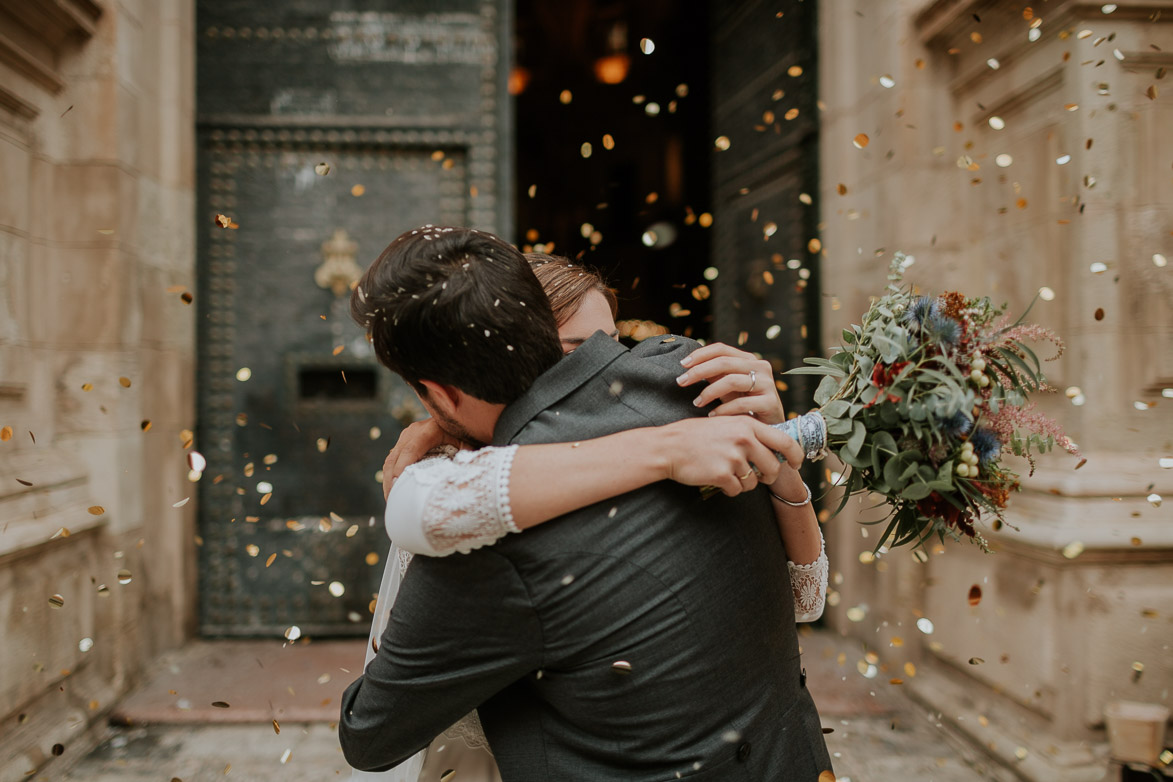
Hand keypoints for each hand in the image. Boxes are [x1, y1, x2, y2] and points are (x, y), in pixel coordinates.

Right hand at [381, 419, 463, 499]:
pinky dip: (391, 474)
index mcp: (429, 430)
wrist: (458, 419)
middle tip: (392, 500)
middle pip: (395, 457)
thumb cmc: (464, 434)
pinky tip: (394, 489)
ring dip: (388, 479)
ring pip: (391, 459)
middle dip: (391, 480)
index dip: (402, 468)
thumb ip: (466, 456)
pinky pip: (393, 459)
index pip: (411, 450)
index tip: (397, 485)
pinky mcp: (404, 442)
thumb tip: (461, 476)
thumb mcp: (468, 443)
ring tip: (391, 499)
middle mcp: (413, 431)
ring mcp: (406, 436)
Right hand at [657, 416, 800, 496]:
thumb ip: (749, 434)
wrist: (669, 446)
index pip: (784, 441)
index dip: (795, 455)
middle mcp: (744, 439)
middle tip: (756, 476)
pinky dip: (728, 489)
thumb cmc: (696, 435)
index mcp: (748, 425)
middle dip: (767, 476)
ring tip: (726, 473)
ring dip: (743, 483)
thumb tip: (774, 449)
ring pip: (754, 482)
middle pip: (773, 467)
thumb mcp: (726, 424)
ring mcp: (733, 457)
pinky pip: (736, 490)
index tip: (795, 464)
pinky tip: (715, 478)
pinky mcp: (722, 474)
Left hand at [676, 343, 785, 423]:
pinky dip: (723, 410)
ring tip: (696, 403)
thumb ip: (714, 375)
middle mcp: (760, 367)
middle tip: (680, 382)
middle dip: (699, 371)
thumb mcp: (727, 387)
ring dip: (709, 392)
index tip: (682, 364)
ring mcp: (768, 384)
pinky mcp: (771, 402)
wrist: (769, 427)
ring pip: (731, 381)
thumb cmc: (744, 405)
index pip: (722, 349)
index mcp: (749, 359)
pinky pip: (741, 403)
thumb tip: (688, 364)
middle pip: (724, 362)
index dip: (700, 354)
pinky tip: (712, 416)